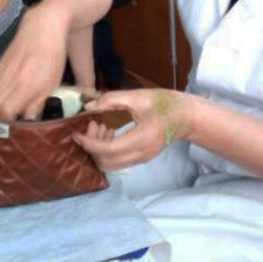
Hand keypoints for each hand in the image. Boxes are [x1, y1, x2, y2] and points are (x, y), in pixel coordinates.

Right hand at [0, 6, 68, 119]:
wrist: (42, 26)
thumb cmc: (52, 56)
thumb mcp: (51, 82)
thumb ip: (37, 102)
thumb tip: (27, 120)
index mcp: (23, 86)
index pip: (4, 114)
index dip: (6, 127)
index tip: (14, 133)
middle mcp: (6, 82)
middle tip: (5, 129)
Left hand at [73, 88, 187, 171]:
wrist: (186, 116)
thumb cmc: (164, 103)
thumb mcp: (137, 96)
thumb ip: (111, 99)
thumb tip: (88, 106)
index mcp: (140, 140)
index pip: (107, 150)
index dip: (88, 143)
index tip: (76, 133)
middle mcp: (140, 154)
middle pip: (106, 162)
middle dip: (92, 146)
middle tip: (91, 125)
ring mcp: (141, 159)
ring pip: (111, 165)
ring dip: (99, 150)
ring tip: (100, 127)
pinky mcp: (141, 158)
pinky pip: (118, 161)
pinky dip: (107, 151)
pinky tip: (109, 132)